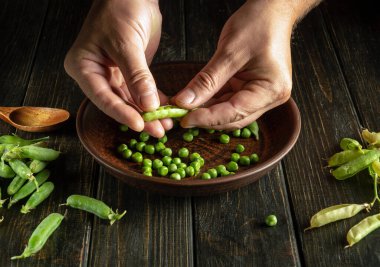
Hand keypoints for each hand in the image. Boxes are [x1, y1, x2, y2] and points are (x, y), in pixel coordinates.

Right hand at [64, 0, 170, 136]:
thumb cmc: (120, 9)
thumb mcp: (126, 43)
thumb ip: (137, 76)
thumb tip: (149, 106)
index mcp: (83, 66)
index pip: (102, 97)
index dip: (121, 113)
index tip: (140, 125)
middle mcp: (95, 74)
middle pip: (117, 102)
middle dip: (139, 117)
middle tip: (157, 131)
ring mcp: (112, 74)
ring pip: (130, 100)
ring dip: (148, 113)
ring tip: (165, 125)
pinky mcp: (129, 73)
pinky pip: (140, 91)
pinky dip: (154, 101)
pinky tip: (166, 110)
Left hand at [173, 0, 313, 129]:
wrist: (271, 11)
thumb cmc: (258, 24)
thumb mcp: (229, 52)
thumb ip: (206, 81)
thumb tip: (184, 102)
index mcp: (271, 90)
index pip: (234, 113)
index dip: (207, 119)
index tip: (184, 120)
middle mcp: (270, 98)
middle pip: (233, 117)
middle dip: (206, 117)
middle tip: (180, 115)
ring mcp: (261, 96)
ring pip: (229, 112)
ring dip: (207, 110)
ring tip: (184, 107)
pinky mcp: (252, 90)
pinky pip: (229, 101)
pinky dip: (212, 101)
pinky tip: (196, 100)